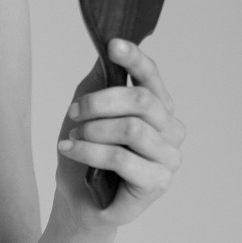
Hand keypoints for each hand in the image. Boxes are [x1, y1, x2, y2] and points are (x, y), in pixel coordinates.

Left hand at [54, 39, 184, 231]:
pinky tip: (70, 149)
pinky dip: (89, 151)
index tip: (112, 44)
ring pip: (131, 129)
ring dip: (93, 130)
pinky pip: (121, 157)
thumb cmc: (87, 150)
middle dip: (99, 102)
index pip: (151, 76)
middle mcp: (171, 129)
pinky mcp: (158, 182)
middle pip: (141, 100)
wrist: (79, 197)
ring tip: (72, 137)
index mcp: (158, 107)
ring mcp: (169, 157)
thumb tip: (109, 49)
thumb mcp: (88, 109)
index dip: (134, 58)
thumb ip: (101, 80)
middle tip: (73, 112)